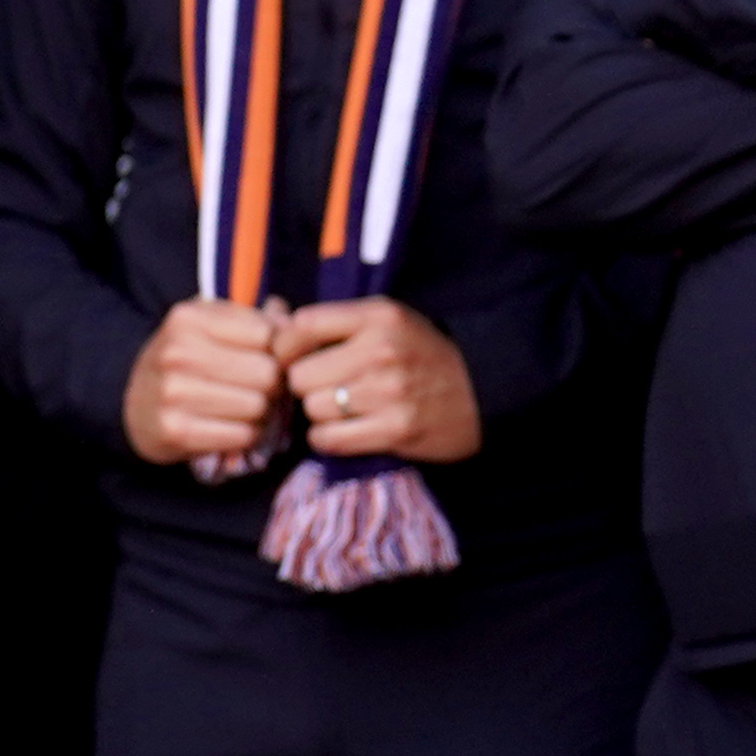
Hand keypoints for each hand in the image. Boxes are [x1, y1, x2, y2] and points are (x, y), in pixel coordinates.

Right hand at [123, 297, 288, 467]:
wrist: (134, 406)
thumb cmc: (185, 361)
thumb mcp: (209, 325)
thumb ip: (254, 319)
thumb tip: (294, 326)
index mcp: (187, 319)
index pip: (267, 334)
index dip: (274, 349)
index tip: (262, 358)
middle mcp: (177, 353)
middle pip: (266, 373)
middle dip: (270, 385)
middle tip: (256, 389)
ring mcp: (173, 393)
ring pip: (258, 406)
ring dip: (259, 413)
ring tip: (241, 408)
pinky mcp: (176, 430)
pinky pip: (242, 435)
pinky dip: (244, 435)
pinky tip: (228, 427)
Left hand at [282, 296, 482, 463]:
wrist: (485, 390)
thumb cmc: (423, 354)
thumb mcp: (387, 321)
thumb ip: (334, 321)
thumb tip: (270, 317)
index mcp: (378, 316)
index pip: (302, 326)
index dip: (285, 347)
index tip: (292, 359)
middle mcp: (382, 350)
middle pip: (299, 375)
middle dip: (305, 386)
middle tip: (325, 388)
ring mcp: (389, 392)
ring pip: (313, 409)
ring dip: (319, 414)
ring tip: (342, 409)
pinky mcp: (396, 429)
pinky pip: (329, 439)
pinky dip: (328, 439)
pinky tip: (344, 431)